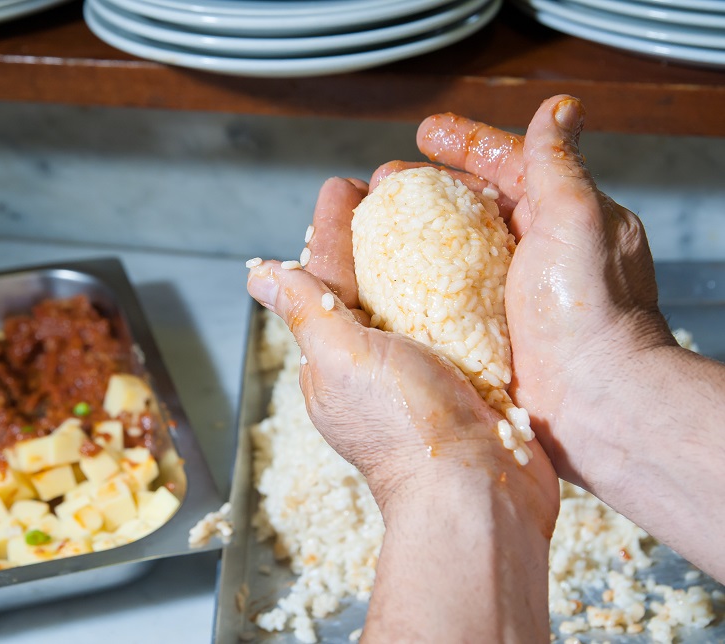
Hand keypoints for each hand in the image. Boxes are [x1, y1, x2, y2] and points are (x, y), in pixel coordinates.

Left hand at [246, 177, 558, 520]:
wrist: (478, 493)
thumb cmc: (405, 429)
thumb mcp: (343, 359)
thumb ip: (306, 311)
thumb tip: (257, 275)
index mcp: (336, 354)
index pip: (328, 273)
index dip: (334, 226)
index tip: (344, 185)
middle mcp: (374, 360)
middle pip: (371, 280)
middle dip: (378, 231)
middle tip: (394, 186)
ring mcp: (423, 368)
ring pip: (418, 297)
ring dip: (424, 253)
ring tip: (437, 208)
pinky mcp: (468, 375)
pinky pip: (462, 319)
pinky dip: (466, 287)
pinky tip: (481, 259)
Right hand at [414, 95, 675, 485]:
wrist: (591, 398)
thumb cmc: (589, 308)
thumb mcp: (576, 218)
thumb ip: (558, 163)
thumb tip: (561, 108)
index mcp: (563, 216)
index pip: (510, 165)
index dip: (468, 144)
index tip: (427, 133)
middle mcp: (537, 250)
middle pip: (473, 204)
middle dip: (429, 186)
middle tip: (384, 179)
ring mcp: (510, 291)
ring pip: (454, 245)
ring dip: (415, 228)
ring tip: (374, 216)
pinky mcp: (488, 328)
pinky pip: (445, 290)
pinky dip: (416, 275)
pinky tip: (385, 269)